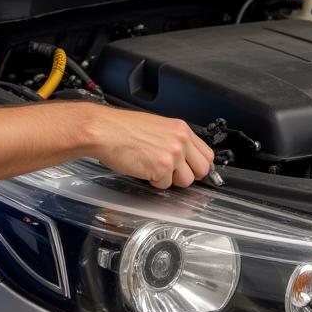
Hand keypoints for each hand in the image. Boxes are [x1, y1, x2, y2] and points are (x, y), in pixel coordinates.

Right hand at [87, 106, 214, 188]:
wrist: (104, 130)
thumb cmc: (122, 128)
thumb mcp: (156, 126)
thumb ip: (174, 140)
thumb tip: (184, 156)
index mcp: (181, 128)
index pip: (206, 154)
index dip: (197, 165)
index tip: (190, 168)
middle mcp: (180, 140)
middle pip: (202, 170)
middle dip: (187, 175)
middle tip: (171, 173)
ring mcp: (172, 155)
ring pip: (185, 181)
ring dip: (170, 180)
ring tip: (153, 168)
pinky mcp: (161, 169)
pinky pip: (165, 185)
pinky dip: (154, 182)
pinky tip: (143, 169)